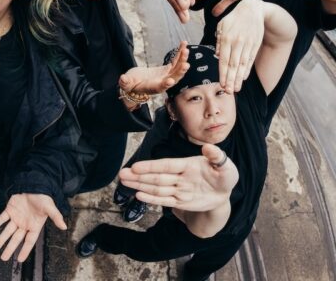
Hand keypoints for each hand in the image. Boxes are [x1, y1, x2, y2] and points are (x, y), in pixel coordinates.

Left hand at [0, 193, 66, 261]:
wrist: (35, 183)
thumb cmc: (44, 196)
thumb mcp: (50, 207)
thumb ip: (56, 217)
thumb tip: (64, 227)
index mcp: (34, 225)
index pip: (29, 240)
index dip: (25, 250)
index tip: (20, 260)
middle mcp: (25, 223)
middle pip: (16, 238)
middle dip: (10, 248)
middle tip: (4, 258)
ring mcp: (17, 216)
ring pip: (8, 230)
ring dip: (1, 238)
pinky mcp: (10, 209)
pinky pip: (3, 217)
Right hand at [119, 41, 188, 93]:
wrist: (137, 83)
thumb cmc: (130, 84)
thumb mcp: (127, 83)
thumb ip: (125, 82)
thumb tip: (122, 79)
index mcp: (152, 88)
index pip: (160, 87)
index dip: (165, 85)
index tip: (171, 81)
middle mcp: (162, 83)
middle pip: (173, 78)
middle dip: (179, 72)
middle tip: (185, 64)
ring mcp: (167, 76)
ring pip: (177, 69)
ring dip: (182, 60)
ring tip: (185, 50)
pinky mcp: (168, 70)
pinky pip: (176, 62)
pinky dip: (180, 54)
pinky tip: (184, 45)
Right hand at [119, 144, 237, 211]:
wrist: (224, 192)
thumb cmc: (224, 175)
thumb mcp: (225, 166)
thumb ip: (217, 157)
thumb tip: (208, 148)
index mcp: (187, 165)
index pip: (166, 166)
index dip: (151, 167)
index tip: (136, 166)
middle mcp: (179, 177)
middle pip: (156, 177)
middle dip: (139, 176)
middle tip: (122, 174)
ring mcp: (178, 189)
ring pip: (156, 188)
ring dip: (140, 185)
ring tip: (124, 181)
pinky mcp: (180, 201)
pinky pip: (164, 200)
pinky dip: (151, 199)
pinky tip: (138, 195)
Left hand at [216, 0, 264, 92]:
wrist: (252, 9)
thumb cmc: (233, 19)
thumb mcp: (222, 25)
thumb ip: (219, 40)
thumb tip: (217, 55)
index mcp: (226, 38)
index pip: (223, 60)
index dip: (223, 73)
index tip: (221, 84)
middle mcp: (237, 43)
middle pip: (233, 65)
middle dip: (230, 79)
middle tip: (229, 92)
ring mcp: (247, 44)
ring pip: (242, 64)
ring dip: (239, 78)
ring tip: (236, 88)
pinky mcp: (255, 44)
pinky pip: (250, 59)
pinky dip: (247, 69)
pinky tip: (244, 78)